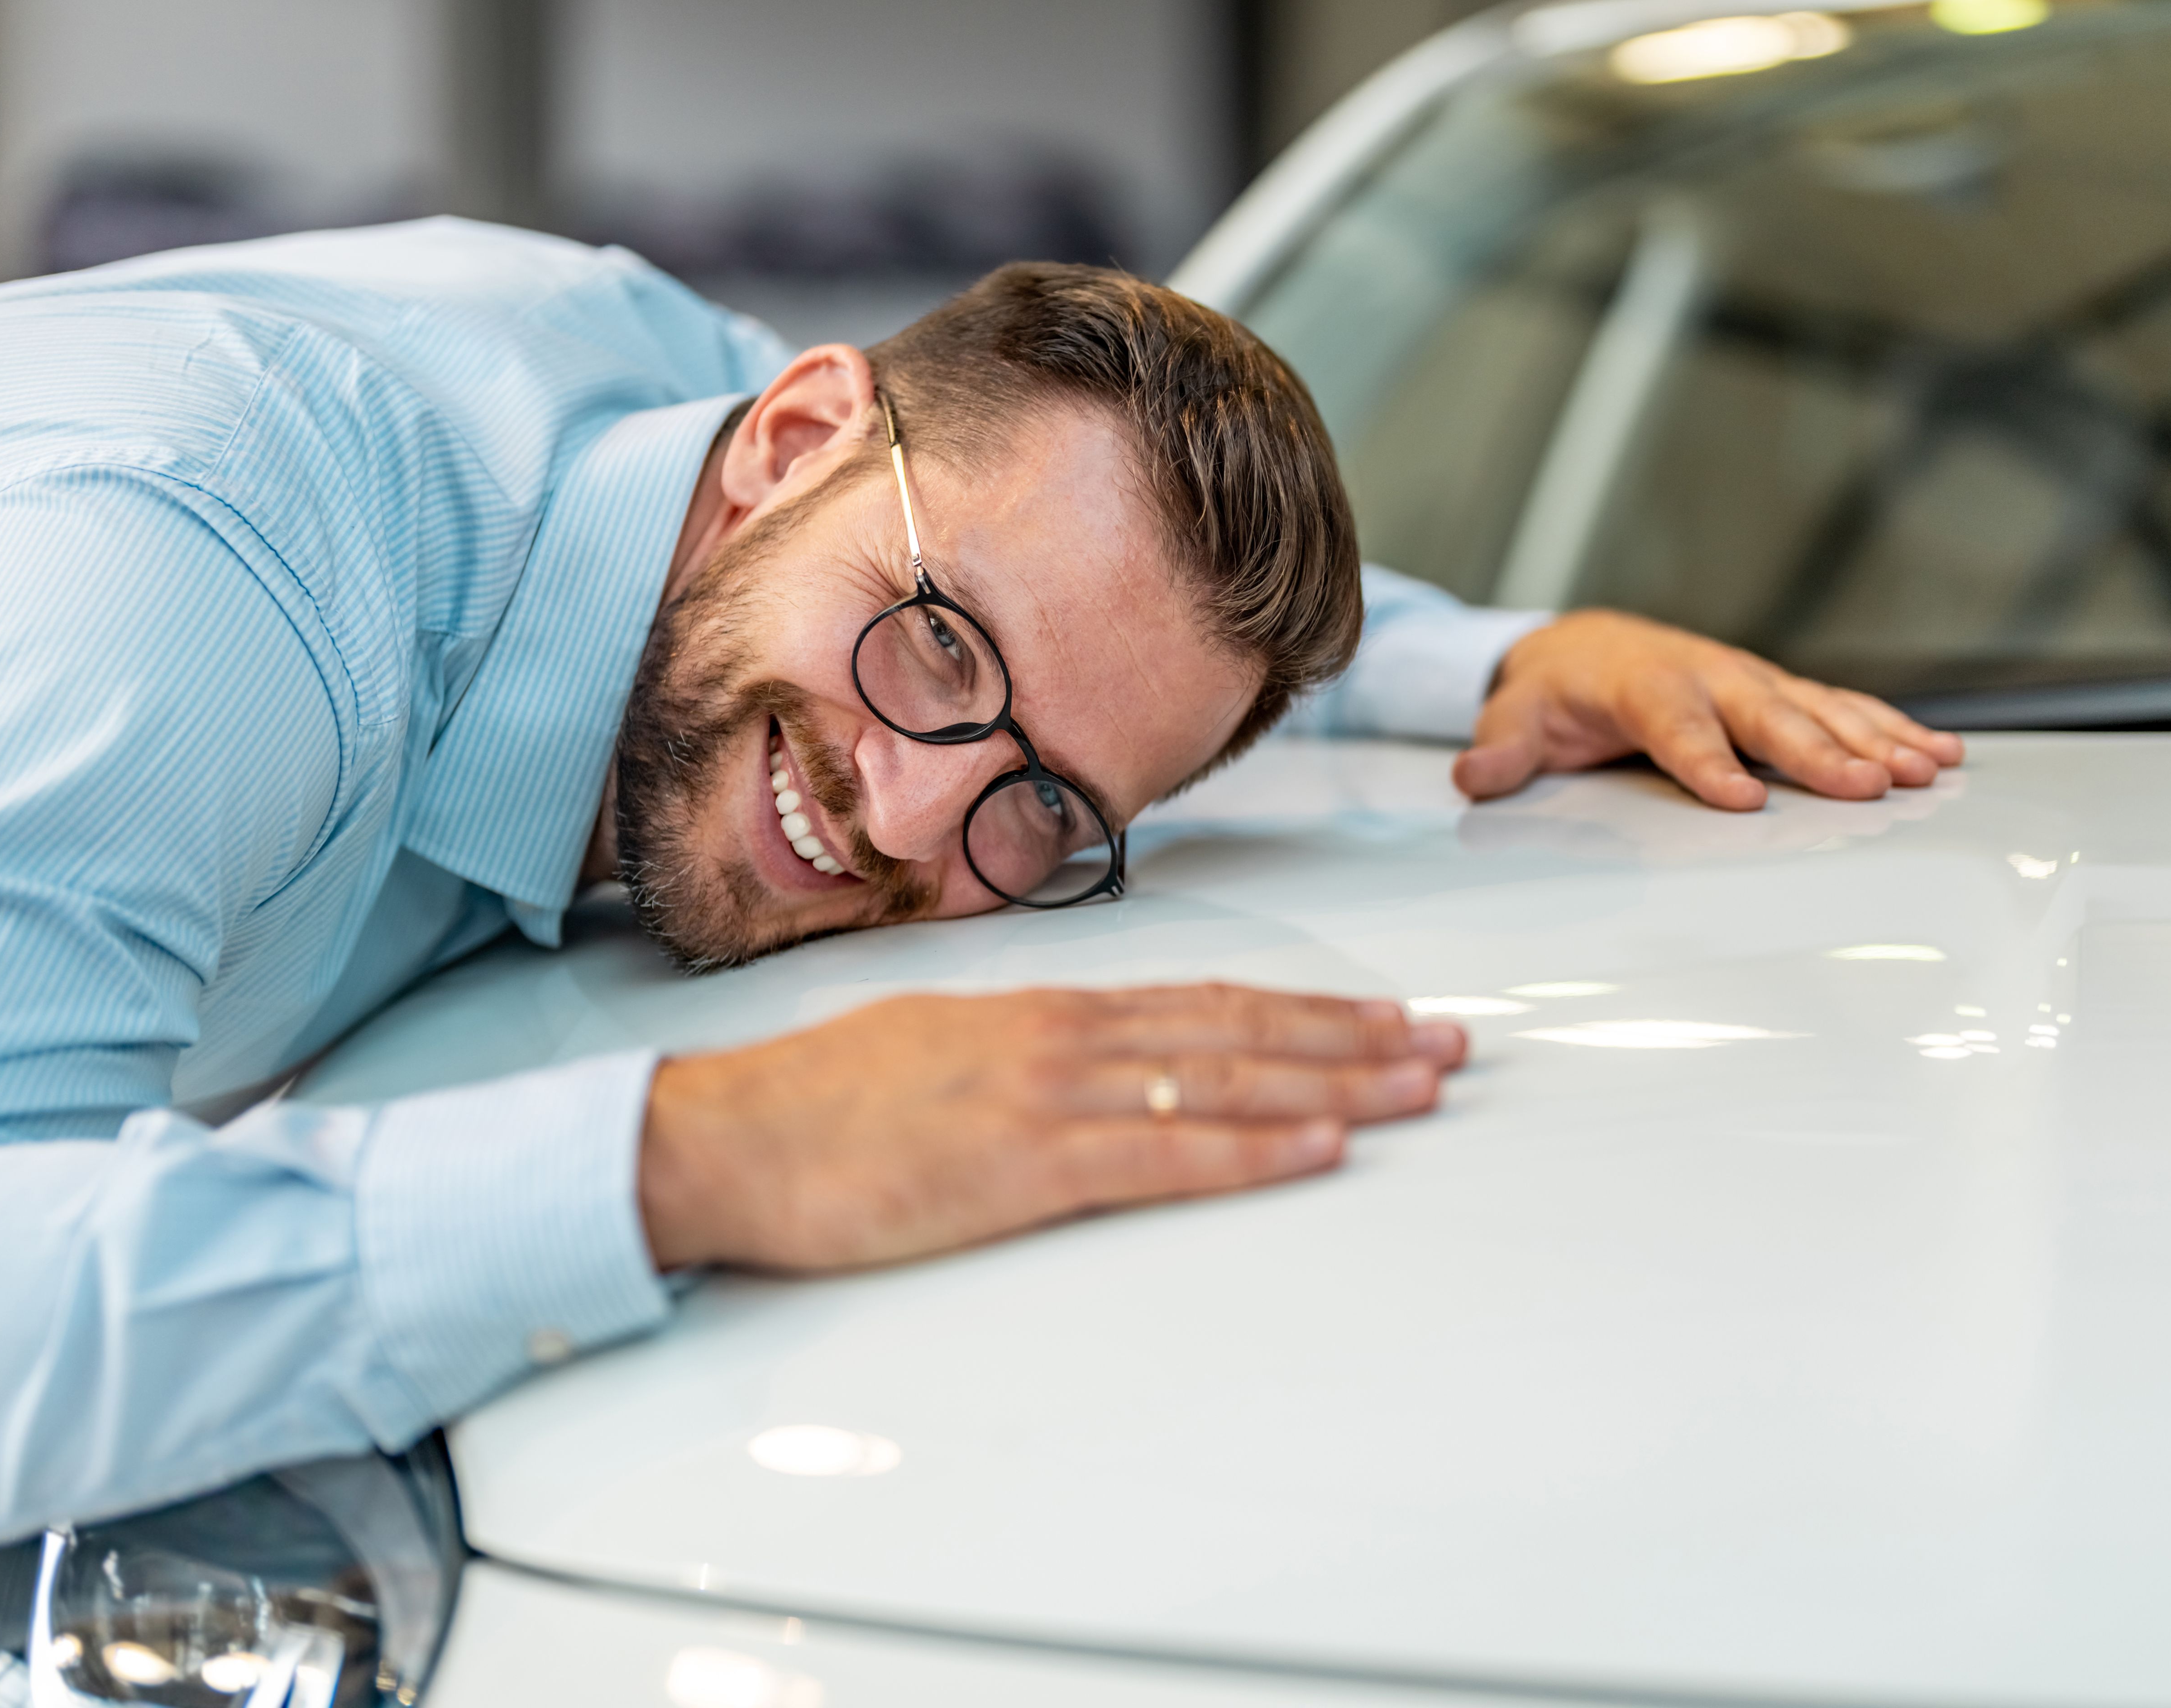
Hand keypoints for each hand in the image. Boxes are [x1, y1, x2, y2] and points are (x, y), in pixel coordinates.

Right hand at [637, 985, 1467, 1270]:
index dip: (1302, 1010)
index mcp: (1039, 1015)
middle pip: (1235, 1033)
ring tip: (1419, 1084)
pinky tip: (1319, 1144)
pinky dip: (1250, 1148)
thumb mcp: (931, 1054)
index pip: (1201, 1005)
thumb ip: (1016, 1059)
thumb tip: (1080, 1067)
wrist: (722, 1137)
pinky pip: (1161, 1155)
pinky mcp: (1020, 1165)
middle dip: (1352, 1038)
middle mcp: (1058, 1038)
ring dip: (1333, 1084)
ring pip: (1221, 1082)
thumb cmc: (813, 1109)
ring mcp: (1043, 1096)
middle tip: (1448, 1043)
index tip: (1381, 1016)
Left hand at [1453, 610, 1962, 810]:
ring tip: (1924, 770)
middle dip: (1819, 751)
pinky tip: (1937, 754)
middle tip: (1868, 786)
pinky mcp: (1777, 693)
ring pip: (1819, 709)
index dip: (1707, 761)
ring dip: (1874, 739)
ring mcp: (1749, 681)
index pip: (1677, 726)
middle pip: (1767, 716)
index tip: (1741, 798)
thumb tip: (1473, 775)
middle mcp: (1707, 676)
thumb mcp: (1515, 716)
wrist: (1583, 644)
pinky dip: (1890, 728)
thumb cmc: (1556, 688)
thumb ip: (1501, 749)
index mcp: (1642, 683)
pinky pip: (1840, 709)